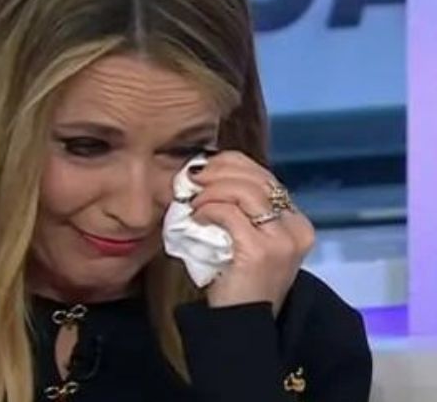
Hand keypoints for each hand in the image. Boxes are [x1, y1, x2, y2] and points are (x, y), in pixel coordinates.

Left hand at [188, 151, 314, 315]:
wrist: (244, 325)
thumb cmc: (240, 282)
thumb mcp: (250, 240)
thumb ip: (243, 211)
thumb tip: (208, 173)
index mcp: (297, 223)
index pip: (264, 175)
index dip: (230, 164)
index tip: (203, 169)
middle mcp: (296, 229)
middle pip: (256, 178)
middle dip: (218, 172)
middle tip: (192, 180)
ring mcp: (282, 240)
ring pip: (244, 191)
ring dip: (211, 191)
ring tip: (193, 202)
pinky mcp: (261, 251)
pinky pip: (229, 213)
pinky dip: (208, 209)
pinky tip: (196, 217)